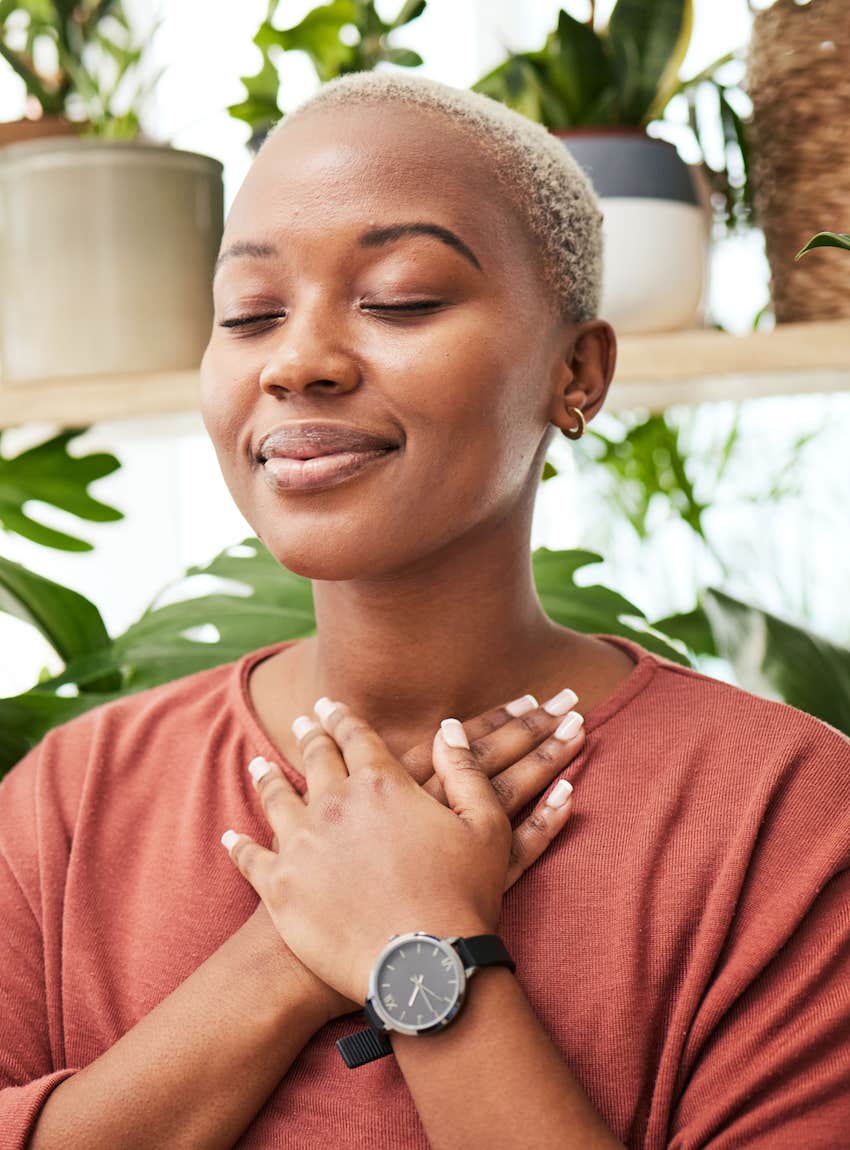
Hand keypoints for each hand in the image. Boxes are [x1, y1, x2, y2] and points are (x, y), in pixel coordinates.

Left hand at [223, 696, 583, 1006]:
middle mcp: (334, 803)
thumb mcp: (485, 827)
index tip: (331, 706)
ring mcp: (301, 843)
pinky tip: (231, 838)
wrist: (421, 969)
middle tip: (303, 723)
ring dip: (269, 779)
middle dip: (310, 736)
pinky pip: (251, 857)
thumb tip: (448, 728)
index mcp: (381, 783)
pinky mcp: (279, 887)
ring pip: (277, 799)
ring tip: (259, 766)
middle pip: (315, 759)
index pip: (356, 737)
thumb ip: (466, 771)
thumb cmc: (463, 899)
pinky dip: (239, 846)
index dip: (343, 718)